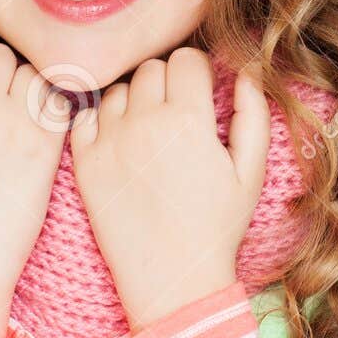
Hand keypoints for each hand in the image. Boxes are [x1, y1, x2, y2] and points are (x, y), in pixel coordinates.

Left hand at [68, 47, 269, 329]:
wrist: (171, 279)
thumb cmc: (217, 227)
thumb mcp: (251, 172)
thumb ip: (253, 114)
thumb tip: (248, 69)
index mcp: (189, 120)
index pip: (186, 59)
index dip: (198, 72)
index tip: (201, 92)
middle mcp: (145, 123)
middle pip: (151, 68)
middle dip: (167, 82)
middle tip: (177, 113)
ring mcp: (110, 141)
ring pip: (118, 88)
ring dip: (134, 99)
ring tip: (149, 130)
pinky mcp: (84, 162)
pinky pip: (86, 115)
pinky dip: (102, 120)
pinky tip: (121, 140)